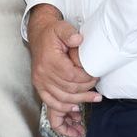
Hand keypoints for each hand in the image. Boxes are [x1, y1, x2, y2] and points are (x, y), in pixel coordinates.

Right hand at [28, 4, 99, 136]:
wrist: (39, 35)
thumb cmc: (53, 33)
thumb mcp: (62, 27)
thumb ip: (69, 33)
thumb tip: (78, 39)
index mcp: (49, 60)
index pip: (71, 76)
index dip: (86, 79)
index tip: (95, 77)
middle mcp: (43, 73)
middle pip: (68, 89)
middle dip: (86, 91)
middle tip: (98, 91)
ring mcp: (40, 81)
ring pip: (61, 98)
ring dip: (79, 101)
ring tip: (94, 99)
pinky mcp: (39, 86)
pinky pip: (50, 102)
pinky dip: (63, 107)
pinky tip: (75, 108)